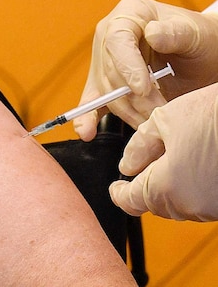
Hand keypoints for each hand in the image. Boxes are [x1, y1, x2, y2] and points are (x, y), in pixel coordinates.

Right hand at [74, 0, 217, 140]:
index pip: (116, 40)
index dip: (126, 66)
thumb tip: (152, 33)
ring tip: (152, 123)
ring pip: (106, 92)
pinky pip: (93, 101)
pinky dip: (87, 117)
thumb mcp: (196, 33)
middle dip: (134, 97)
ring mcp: (106, 61)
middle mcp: (110, 36)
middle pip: (110, 71)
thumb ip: (175, 32)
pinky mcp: (107, 84)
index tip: (143, 89)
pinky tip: (87, 131)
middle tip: (159, 113)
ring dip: (128, 112)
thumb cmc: (202, 40)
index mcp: (129, 15)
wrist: (205, 57)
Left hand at [109, 82, 217, 220]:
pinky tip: (196, 162)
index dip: (119, 192)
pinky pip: (202, 201)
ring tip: (174, 155)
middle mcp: (191, 205)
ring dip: (170, 186)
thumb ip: (139, 146)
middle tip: (145, 161)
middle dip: (145, 185)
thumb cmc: (214, 114)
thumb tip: (127, 164)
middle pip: (155, 204)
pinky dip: (193, 187)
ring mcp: (213, 207)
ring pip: (180, 204)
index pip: (130, 200)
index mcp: (166, 186)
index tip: (115, 186)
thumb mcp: (165, 120)